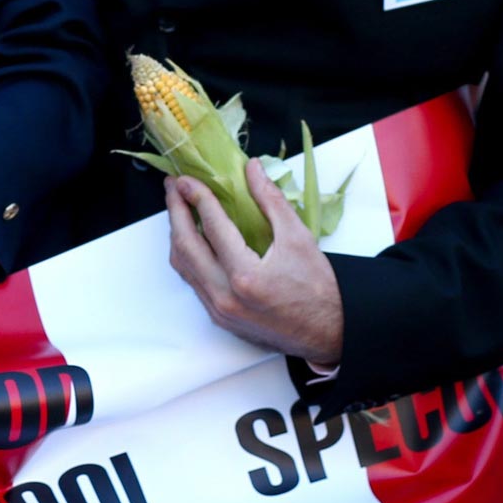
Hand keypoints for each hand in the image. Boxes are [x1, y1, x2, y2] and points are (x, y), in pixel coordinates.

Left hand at [166, 164, 344, 363]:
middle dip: (175, 211)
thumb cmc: (318, 289)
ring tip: (178, 207)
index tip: (187, 179)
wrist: (329, 333)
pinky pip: (192, 281)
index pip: (212, 228)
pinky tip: (191, 237)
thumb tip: (252, 169)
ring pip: (183, 265)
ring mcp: (219, 310)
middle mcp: (226, 296)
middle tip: (173, 187)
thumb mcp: (298, 238)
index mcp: (246, 277)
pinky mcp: (218, 316)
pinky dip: (187, 256)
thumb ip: (271, 200)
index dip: (197, 198)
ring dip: (177, 233)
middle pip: (186, 246)